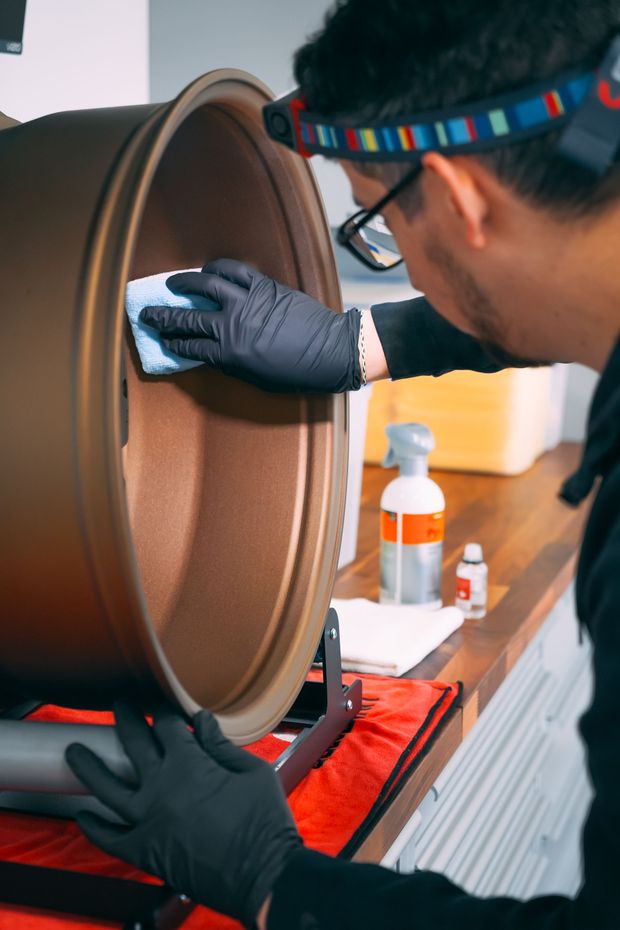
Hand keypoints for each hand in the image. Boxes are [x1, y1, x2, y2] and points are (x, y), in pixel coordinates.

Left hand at [65, 702, 300, 927]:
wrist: (262, 875)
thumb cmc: (265, 821)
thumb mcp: (252, 772)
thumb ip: (221, 745)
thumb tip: (201, 720)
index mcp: (189, 763)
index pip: (166, 726)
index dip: (163, 711)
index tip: (160, 705)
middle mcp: (160, 787)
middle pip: (133, 743)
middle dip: (124, 719)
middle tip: (118, 705)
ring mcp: (147, 821)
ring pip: (107, 787)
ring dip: (88, 766)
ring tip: (73, 751)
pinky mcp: (144, 852)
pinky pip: (110, 838)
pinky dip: (94, 827)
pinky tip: (84, 815)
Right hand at [140, 258, 361, 392]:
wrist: (330, 351)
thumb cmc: (294, 373)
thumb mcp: (255, 378)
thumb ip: (229, 363)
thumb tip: (211, 351)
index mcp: (229, 353)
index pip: (189, 346)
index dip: (171, 343)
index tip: (161, 340)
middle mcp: (231, 325)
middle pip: (187, 318)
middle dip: (163, 317)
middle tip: (147, 314)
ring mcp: (246, 301)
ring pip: (205, 285)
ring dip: (184, 283)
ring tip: (173, 284)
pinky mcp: (263, 285)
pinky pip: (233, 270)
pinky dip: (217, 268)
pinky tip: (208, 270)